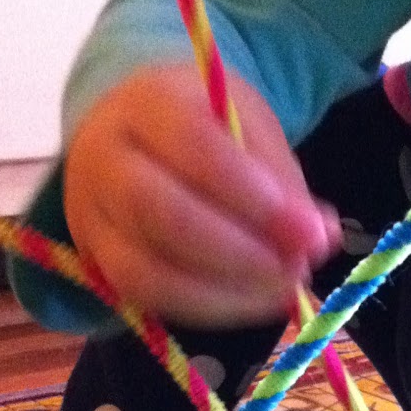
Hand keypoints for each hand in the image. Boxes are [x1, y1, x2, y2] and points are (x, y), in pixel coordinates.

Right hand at [64, 63, 339, 326]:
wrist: (133, 128)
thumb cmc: (202, 121)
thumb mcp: (249, 125)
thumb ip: (281, 180)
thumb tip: (318, 237)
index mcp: (145, 104)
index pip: (191, 144)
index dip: (251, 194)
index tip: (309, 230)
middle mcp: (103, 160)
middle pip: (160, 214)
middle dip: (241, 253)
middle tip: (299, 267)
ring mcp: (91, 217)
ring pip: (146, 271)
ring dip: (227, 291)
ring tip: (283, 287)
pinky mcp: (98, 263)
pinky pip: (147, 300)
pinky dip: (209, 307)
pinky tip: (253, 299)